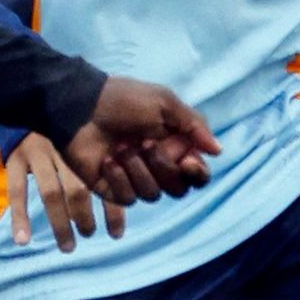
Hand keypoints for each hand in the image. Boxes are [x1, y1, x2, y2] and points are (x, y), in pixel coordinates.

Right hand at [3, 130, 107, 250]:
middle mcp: (65, 150)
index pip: (104, 183)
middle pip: (78, 188)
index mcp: (87, 148)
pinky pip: (16, 190)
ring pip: (51, 192)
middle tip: (88, 235)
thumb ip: (100, 185)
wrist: (26, 103)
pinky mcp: (15, 157)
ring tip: (68, 247)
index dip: (113, 209)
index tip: (117, 235)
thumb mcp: (81, 155)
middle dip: (86, 216)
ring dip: (60, 223)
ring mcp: (38, 153)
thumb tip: (118, 232)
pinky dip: (20, 216)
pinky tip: (23, 240)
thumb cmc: (62, 139)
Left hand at [67, 78, 217, 207]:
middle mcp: (157, 166)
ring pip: (153, 195)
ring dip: (138, 170)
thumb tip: (218, 150)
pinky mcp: (112, 189)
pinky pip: (127, 198)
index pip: (197, 174)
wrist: (81, 107)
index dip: (197, 174)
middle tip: (146, 144)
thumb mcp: (164, 103)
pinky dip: (119, 178)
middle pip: (179, 189)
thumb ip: (194, 125)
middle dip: (164, 168)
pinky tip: (107, 160)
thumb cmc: (123, 100)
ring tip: (120, 147)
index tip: (187, 161)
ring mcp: (135, 179)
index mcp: (174, 146)